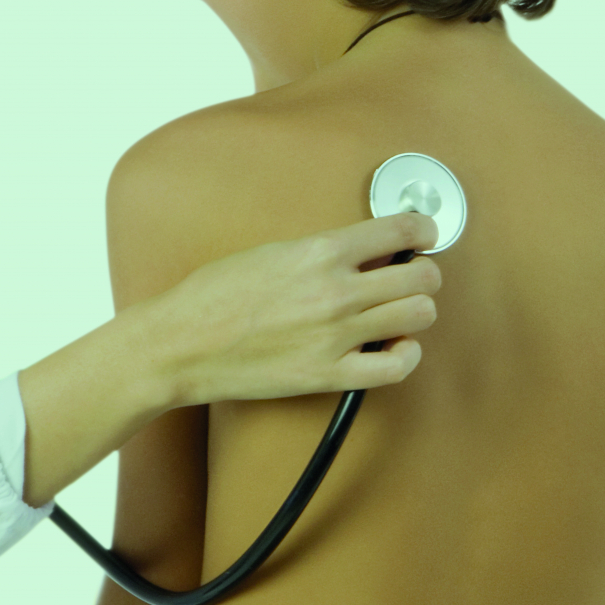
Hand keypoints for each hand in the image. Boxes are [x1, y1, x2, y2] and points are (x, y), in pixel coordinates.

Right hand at [145, 212, 442, 409]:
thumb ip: (319, 252)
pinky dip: (406, 354)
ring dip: (417, 309)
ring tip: (401, 308)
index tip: (424, 233)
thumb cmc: (213, 296)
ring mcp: (337, 336)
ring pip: (418, 316)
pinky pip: (396, 367)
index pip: (398, 231)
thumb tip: (360, 253)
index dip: (421, 229)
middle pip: (420, 276)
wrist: (181, 343)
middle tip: (413, 273)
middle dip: (422, 271)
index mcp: (318, 252)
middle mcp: (335, 291)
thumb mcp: (269, 252)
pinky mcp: (330, 375)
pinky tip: (396, 346)